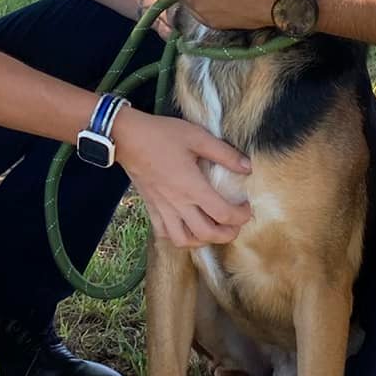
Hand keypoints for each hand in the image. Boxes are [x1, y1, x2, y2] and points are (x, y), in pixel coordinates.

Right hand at [113, 108, 252, 248]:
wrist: (127, 137)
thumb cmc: (162, 134)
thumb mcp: (197, 136)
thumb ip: (224, 153)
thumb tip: (248, 168)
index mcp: (193, 187)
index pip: (223, 214)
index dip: (241, 216)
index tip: (247, 209)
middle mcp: (178, 203)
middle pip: (207, 234)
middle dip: (227, 234)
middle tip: (236, 224)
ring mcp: (163, 208)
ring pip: (184, 240)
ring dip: (202, 241)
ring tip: (213, 229)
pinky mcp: (151, 208)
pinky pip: (165, 233)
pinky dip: (179, 237)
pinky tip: (187, 227)